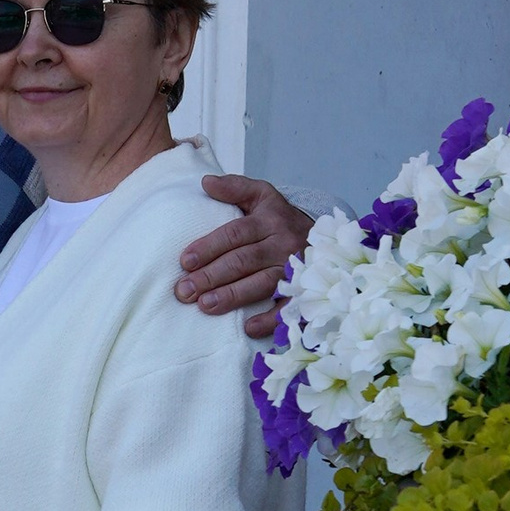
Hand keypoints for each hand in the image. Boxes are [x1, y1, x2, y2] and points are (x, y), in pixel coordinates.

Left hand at [177, 174, 311, 337]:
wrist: (325, 238)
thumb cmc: (280, 219)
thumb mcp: (263, 196)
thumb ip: (235, 187)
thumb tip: (205, 183)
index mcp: (269, 220)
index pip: (235, 234)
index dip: (209, 247)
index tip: (184, 261)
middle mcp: (283, 244)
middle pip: (243, 261)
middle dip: (211, 276)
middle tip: (184, 290)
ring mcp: (296, 269)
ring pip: (261, 283)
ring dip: (232, 296)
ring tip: (205, 306)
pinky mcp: (305, 291)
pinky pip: (288, 307)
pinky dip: (269, 319)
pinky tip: (247, 327)